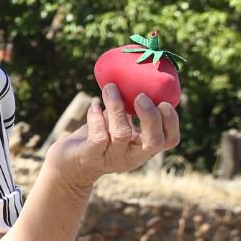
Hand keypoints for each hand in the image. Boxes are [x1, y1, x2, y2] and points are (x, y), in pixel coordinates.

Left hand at [46, 82, 180, 192]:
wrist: (68, 163)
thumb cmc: (97, 138)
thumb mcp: (118, 125)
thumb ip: (130, 111)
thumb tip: (136, 77)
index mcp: (143, 148)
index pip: (169, 140)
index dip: (171, 123)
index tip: (164, 102)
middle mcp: (132, 156)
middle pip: (153, 142)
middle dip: (150, 117)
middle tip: (140, 96)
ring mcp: (112, 158)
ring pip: (121, 133)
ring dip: (116, 107)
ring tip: (110, 88)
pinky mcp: (90, 156)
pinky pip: (98, 136)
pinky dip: (96, 118)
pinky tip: (94, 105)